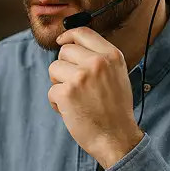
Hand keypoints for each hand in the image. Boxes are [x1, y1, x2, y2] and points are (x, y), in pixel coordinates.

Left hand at [48, 27, 143, 168]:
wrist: (117, 138)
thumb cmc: (115, 110)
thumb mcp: (118, 75)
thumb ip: (99, 58)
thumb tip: (71, 44)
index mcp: (111, 56)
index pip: (83, 32)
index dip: (68, 35)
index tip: (62, 40)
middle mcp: (97, 63)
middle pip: (65, 51)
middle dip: (64, 67)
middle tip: (75, 85)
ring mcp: (81, 77)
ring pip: (54, 68)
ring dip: (59, 84)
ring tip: (75, 98)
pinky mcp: (67, 93)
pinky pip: (51, 91)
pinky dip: (56, 103)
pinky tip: (71, 111)